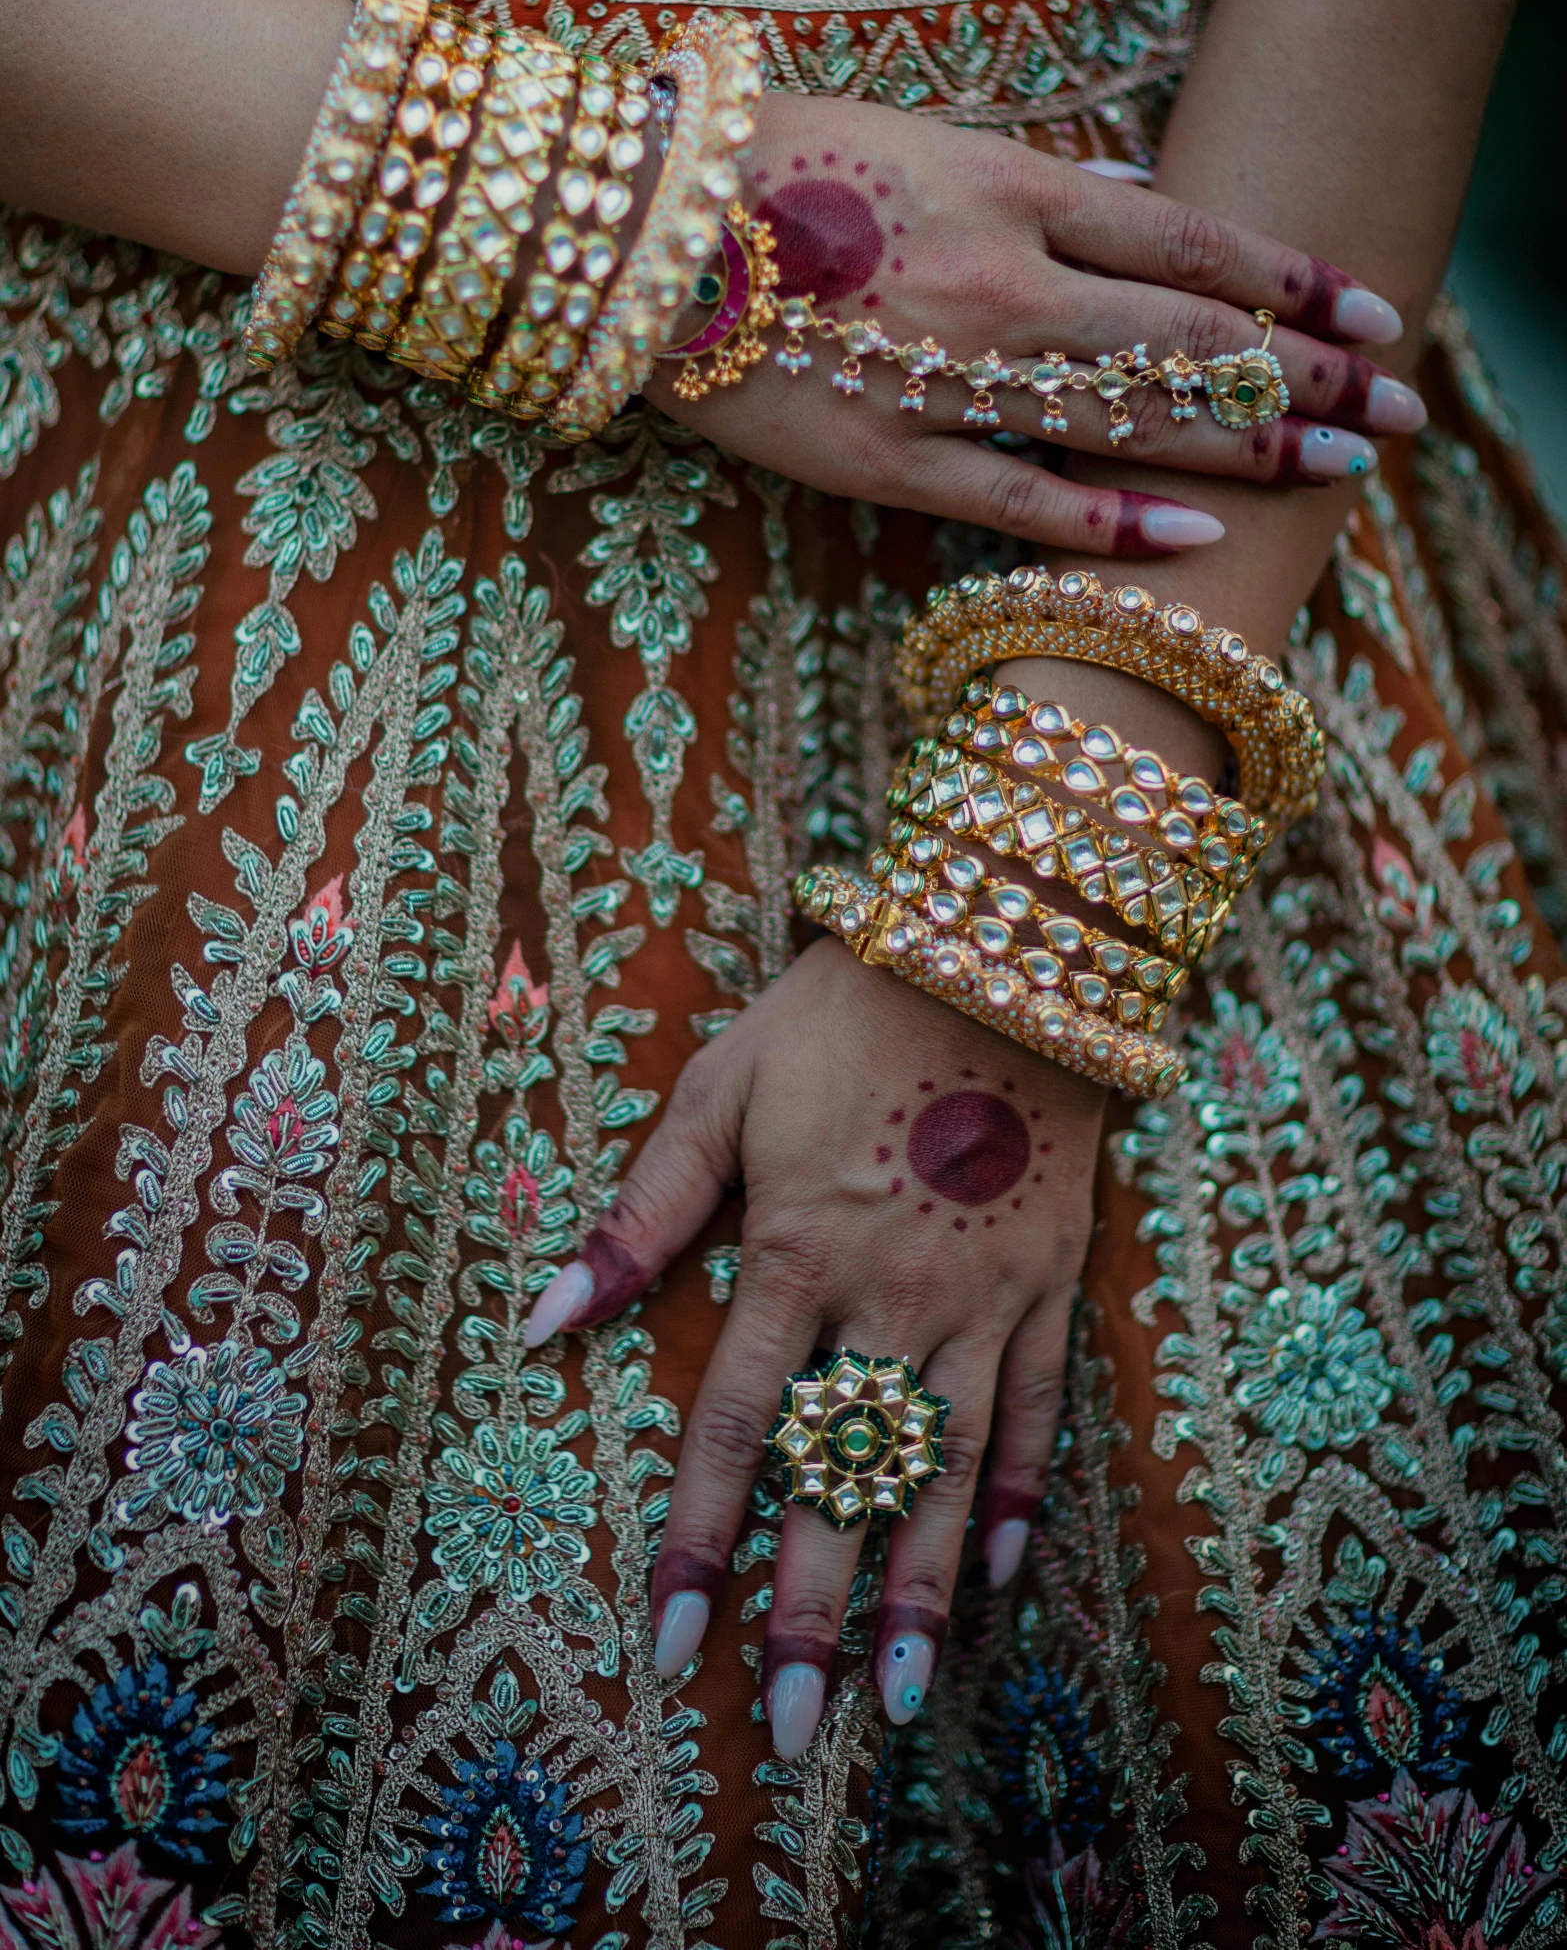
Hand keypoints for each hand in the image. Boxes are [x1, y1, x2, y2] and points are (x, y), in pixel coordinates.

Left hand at [521, 937, 1104, 1753]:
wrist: (1003, 949)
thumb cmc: (842, 1013)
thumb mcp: (720, 1086)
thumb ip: (643, 1211)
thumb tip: (545, 1317)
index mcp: (797, 1253)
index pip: (737, 1427)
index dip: (700, 1539)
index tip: (672, 1639)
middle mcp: (892, 1298)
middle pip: (846, 1478)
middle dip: (817, 1609)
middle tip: (799, 1729)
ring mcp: (983, 1298)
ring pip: (948, 1470)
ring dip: (921, 1590)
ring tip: (902, 1702)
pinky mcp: (1053, 1281)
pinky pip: (1040, 1409)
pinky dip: (1021, 1492)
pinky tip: (998, 1571)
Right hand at [641, 92, 1420, 557]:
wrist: (629, 234)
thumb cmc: (767, 162)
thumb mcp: (918, 133)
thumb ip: (1037, 176)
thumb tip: (1142, 200)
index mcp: (1010, 189)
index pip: (1194, 241)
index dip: (1297, 278)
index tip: (1372, 309)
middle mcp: (1002, 285)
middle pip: (1195, 340)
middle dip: (1310, 379)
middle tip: (1396, 411)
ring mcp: (949, 379)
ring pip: (1133, 424)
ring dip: (1247, 450)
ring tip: (1339, 470)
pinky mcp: (888, 460)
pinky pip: (1021, 503)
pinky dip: (1110, 525)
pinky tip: (1193, 537)